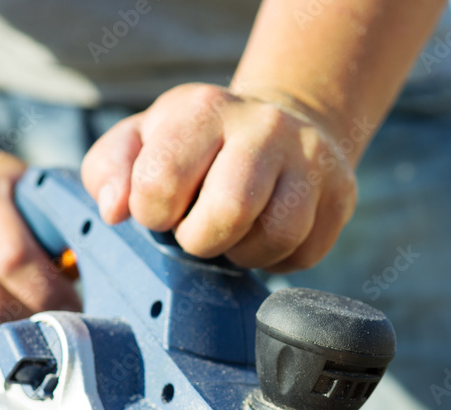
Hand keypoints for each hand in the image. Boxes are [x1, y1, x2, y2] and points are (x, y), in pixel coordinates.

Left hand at [81, 84, 358, 271]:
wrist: (281, 125)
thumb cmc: (197, 144)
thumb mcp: (142, 140)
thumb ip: (108, 169)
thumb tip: (114, 211)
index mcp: (204, 109)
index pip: (161, 182)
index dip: (153, 214)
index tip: (162, 211)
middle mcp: (264, 126)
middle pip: (229, 211)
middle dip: (201, 240)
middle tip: (197, 232)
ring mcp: (311, 160)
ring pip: (277, 236)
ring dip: (244, 253)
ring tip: (233, 235)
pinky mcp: (341, 196)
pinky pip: (305, 253)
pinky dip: (278, 259)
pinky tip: (264, 236)